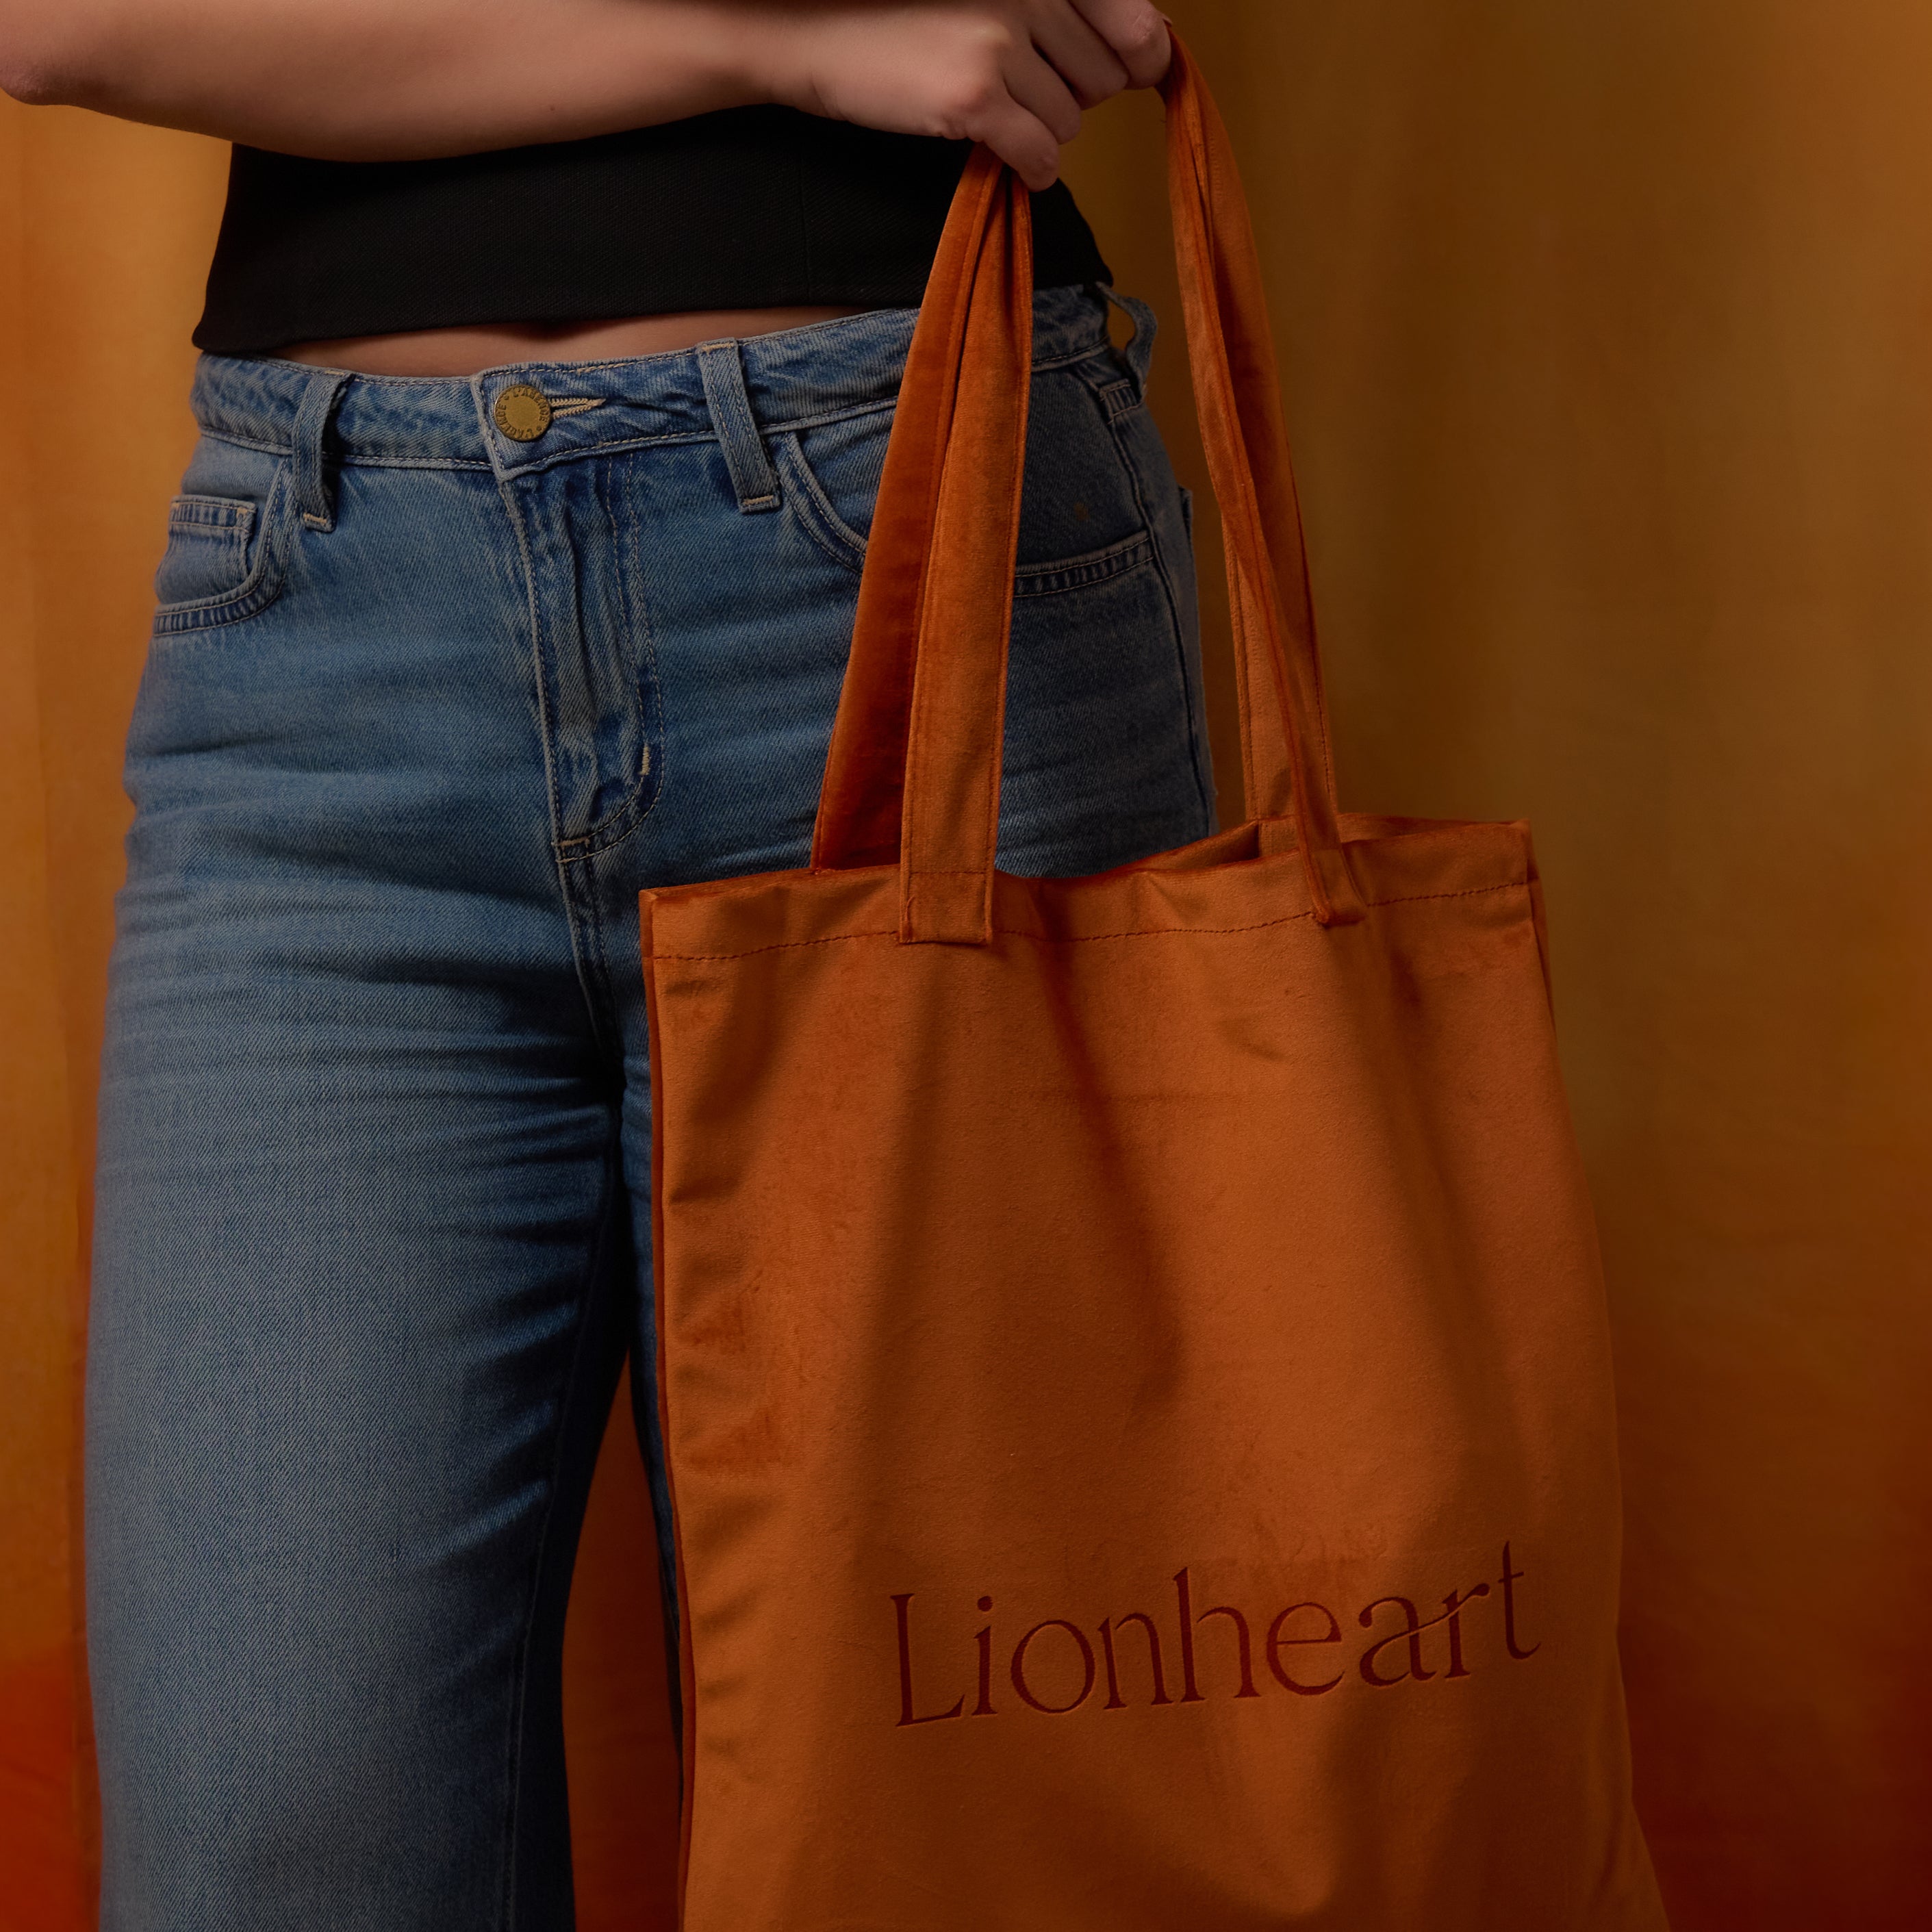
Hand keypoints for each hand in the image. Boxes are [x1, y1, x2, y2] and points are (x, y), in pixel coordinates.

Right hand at [764, 1, 1171, 189]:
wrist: (813, 30)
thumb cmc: (899, 15)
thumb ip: (1058, 11)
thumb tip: (1151, 44)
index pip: (1131, 18)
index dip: (1142, 55)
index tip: (1139, 71)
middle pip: (1101, 78)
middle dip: (1072, 95)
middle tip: (1023, 92)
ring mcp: (1000, 43)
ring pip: (1070, 121)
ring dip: (1041, 131)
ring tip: (992, 111)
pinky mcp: (974, 95)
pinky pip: (1041, 154)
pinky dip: (1031, 167)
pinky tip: (1002, 153)